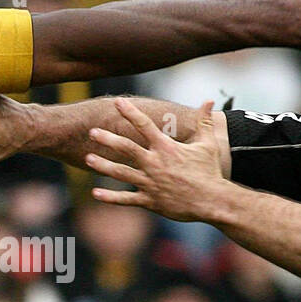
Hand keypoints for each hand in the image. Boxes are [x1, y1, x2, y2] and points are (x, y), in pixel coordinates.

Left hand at [86, 99, 228, 221]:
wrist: (213, 201)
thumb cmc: (210, 172)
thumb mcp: (207, 144)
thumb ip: (204, 121)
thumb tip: (208, 100)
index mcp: (166, 148)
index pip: (145, 125)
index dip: (130, 112)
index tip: (118, 102)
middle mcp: (155, 164)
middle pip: (126, 148)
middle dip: (108, 139)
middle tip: (92, 131)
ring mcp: (150, 183)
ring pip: (122, 173)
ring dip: (103, 166)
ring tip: (88, 159)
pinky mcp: (150, 200)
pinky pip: (126, 199)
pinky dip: (110, 197)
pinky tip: (95, 193)